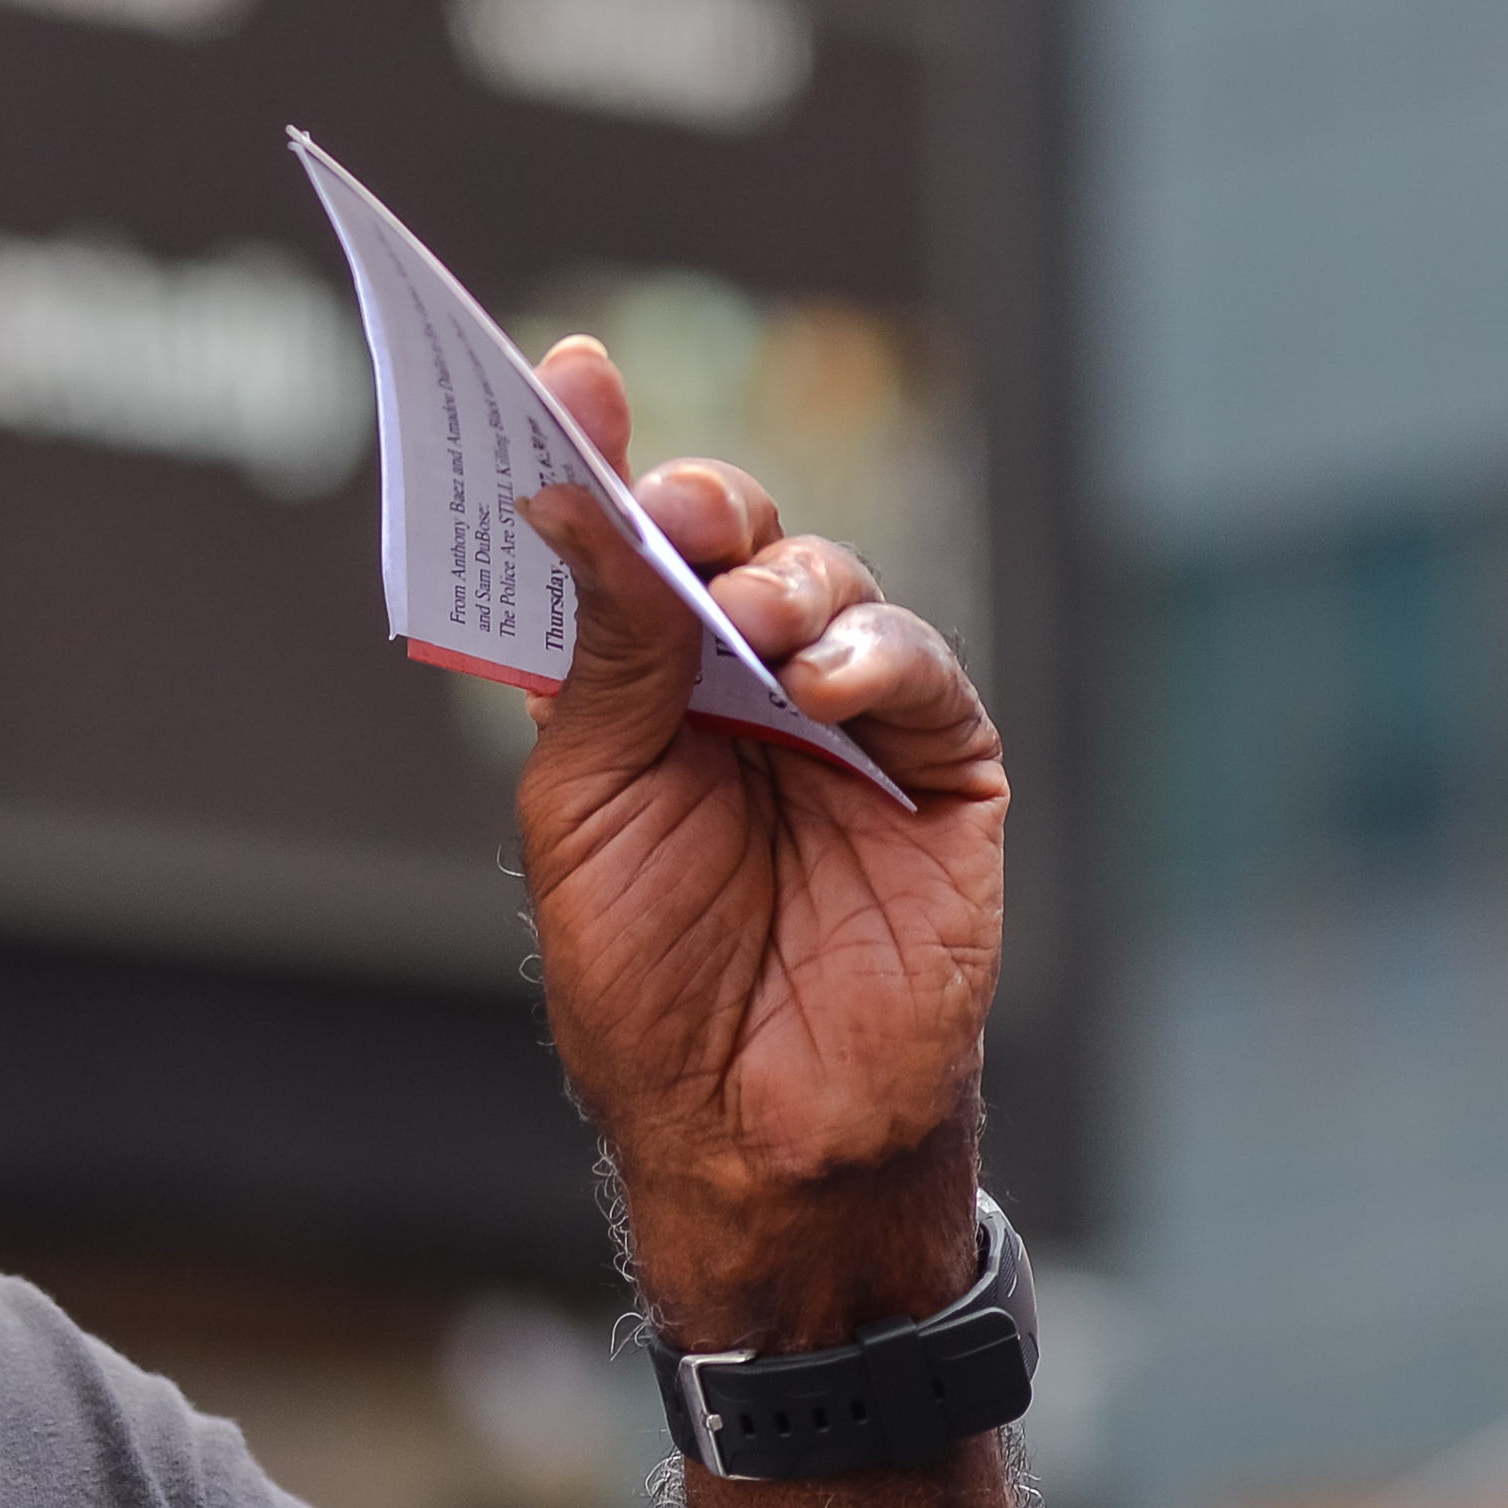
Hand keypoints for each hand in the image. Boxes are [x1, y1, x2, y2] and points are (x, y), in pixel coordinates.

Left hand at [511, 338, 1006, 1344]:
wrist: (751, 1136)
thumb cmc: (651, 988)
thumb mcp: (588, 806)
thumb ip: (600, 653)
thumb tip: (571, 500)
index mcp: (635, 691)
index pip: (617, 546)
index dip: (596, 456)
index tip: (566, 371)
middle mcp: (739, 688)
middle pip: (731, 540)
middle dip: (705, 508)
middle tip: (682, 516)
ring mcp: (846, 724)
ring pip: (831, 583)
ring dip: (791, 581)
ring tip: (759, 624)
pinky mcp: (941, 770)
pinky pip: (922, 671)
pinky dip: (880, 653)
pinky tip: (833, 680)